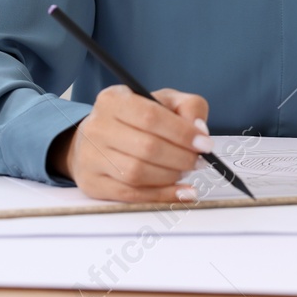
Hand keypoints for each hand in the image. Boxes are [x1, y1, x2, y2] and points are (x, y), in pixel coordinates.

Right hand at [49, 84, 212, 202]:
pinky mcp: (93, 183)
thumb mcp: (163, 101)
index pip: (151, 116)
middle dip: (180, 157)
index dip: (182, 133)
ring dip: (170, 176)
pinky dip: (161, 196)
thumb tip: (199, 130)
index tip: (204, 144)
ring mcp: (91, 157)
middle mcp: (98, 127)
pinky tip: (180, 192)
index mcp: (113, 100)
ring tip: (184, 171)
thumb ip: (188, 107)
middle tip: (197, 161)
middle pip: (146, 147)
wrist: (95, 140)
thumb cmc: (134, 119)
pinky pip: (131, 194)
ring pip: (138, 173)